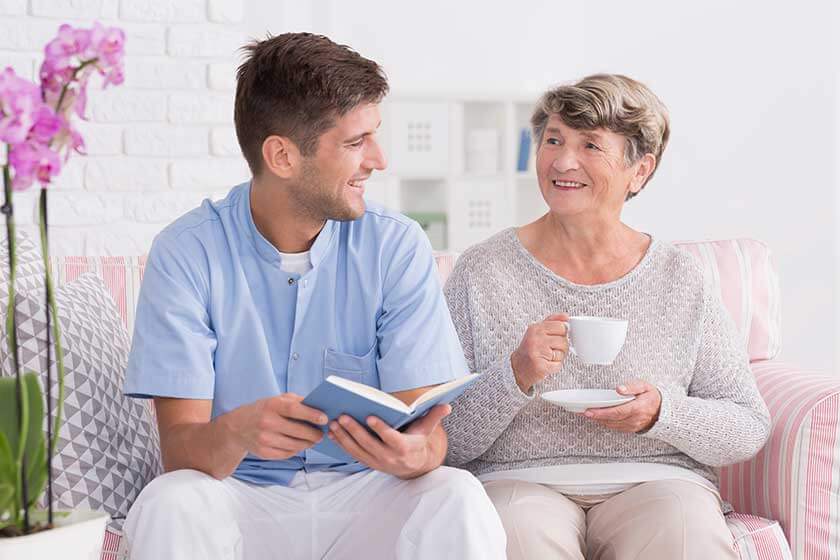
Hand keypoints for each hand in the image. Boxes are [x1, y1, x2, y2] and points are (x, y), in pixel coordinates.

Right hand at [224, 393, 327, 459]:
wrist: (237, 427)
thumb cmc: (263, 410)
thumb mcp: (277, 399)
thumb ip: (297, 401)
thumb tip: (318, 408)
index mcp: (271, 405)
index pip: (294, 409)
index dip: (311, 414)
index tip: (324, 418)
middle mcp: (266, 422)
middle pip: (297, 431)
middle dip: (314, 434)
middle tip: (322, 433)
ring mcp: (264, 439)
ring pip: (294, 445)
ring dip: (307, 443)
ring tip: (313, 440)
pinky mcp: (264, 453)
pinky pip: (287, 454)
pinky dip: (296, 450)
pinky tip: (299, 445)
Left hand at [327, 403, 451, 478]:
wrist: (414, 466)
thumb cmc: (418, 441)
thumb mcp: (427, 430)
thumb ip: (434, 416)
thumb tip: (447, 406)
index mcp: (404, 447)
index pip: (390, 438)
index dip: (380, 428)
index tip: (369, 416)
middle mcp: (389, 457)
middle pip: (368, 444)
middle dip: (354, 430)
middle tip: (342, 416)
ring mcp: (377, 462)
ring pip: (357, 450)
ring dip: (343, 437)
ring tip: (334, 423)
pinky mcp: (368, 463)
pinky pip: (352, 455)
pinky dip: (341, 444)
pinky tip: (332, 433)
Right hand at [510, 313, 569, 392]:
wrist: (518, 367)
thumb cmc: (530, 349)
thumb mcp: (538, 331)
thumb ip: (552, 321)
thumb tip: (566, 316)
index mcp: (536, 328)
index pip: (561, 326)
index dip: (561, 333)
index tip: (554, 337)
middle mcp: (535, 339)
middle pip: (564, 341)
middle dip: (560, 347)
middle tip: (549, 349)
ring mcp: (537, 353)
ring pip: (562, 353)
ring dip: (557, 357)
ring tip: (546, 357)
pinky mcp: (541, 367)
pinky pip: (558, 365)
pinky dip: (554, 367)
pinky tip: (545, 364)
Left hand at [580, 379, 660, 432]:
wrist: (662, 410)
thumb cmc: (651, 396)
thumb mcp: (644, 386)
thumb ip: (632, 386)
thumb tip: (620, 388)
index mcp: (638, 408)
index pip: (617, 412)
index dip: (602, 412)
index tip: (589, 411)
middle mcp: (635, 419)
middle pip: (611, 419)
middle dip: (596, 416)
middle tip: (583, 412)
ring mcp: (632, 426)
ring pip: (612, 425)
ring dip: (598, 420)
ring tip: (586, 413)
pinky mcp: (630, 429)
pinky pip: (615, 427)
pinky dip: (605, 422)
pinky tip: (597, 417)